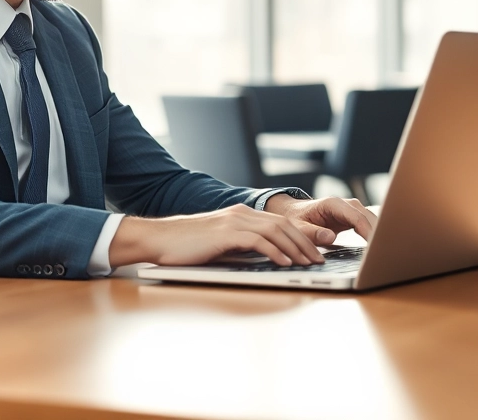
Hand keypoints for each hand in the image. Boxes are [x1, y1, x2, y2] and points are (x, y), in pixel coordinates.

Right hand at [109, 204, 326, 267]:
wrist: (158, 239)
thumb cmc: (185, 246)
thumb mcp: (219, 244)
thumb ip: (241, 246)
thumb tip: (266, 260)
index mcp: (241, 215)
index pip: (280, 223)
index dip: (301, 238)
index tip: (314, 253)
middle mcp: (241, 214)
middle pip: (284, 225)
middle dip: (305, 244)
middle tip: (319, 260)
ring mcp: (233, 221)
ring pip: (276, 232)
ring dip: (295, 249)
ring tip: (308, 263)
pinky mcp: (225, 233)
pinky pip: (258, 241)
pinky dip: (275, 252)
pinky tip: (284, 263)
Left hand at [263, 195, 376, 246]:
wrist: (293, 212)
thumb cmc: (295, 218)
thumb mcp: (298, 227)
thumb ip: (311, 232)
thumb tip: (330, 237)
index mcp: (333, 204)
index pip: (356, 217)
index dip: (368, 231)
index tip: (375, 246)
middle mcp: (345, 205)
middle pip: (368, 218)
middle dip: (378, 234)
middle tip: (384, 254)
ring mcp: (351, 210)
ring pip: (372, 221)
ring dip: (378, 235)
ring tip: (384, 253)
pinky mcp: (353, 218)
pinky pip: (368, 225)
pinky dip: (374, 236)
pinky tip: (378, 249)